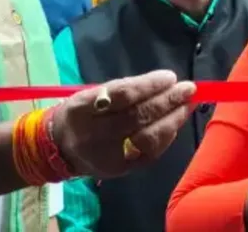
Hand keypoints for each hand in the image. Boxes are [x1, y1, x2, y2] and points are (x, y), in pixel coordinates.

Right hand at [52, 70, 194, 178]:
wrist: (60, 148)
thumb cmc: (82, 114)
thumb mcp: (92, 94)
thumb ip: (125, 89)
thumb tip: (165, 82)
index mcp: (82, 109)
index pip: (122, 95)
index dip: (149, 85)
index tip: (170, 77)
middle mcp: (92, 135)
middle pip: (137, 117)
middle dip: (167, 101)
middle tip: (188, 89)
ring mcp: (107, 156)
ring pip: (147, 138)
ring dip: (172, 119)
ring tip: (186, 105)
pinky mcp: (119, 170)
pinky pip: (150, 154)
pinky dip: (166, 137)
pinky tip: (174, 123)